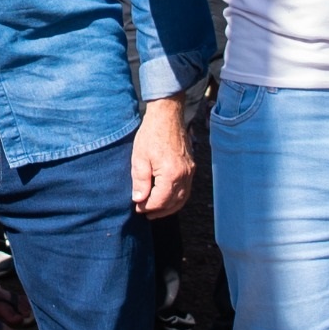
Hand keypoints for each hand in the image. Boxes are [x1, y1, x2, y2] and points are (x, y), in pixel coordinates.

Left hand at [132, 95, 194, 216]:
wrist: (167, 116)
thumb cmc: (151, 134)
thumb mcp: (139, 158)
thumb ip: (140, 181)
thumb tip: (139, 200)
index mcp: (171, 174)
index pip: (160, 200)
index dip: (147, 207)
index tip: (137, 208)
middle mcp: (184, 175)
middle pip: (173, 203)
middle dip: (158, 211)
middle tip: (144, 213)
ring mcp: (190, 171)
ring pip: (182, 198)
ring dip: (169, 208)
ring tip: (155, 211)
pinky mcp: (191, 167)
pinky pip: (186, 190)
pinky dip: (177, 198)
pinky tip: (166, 199)